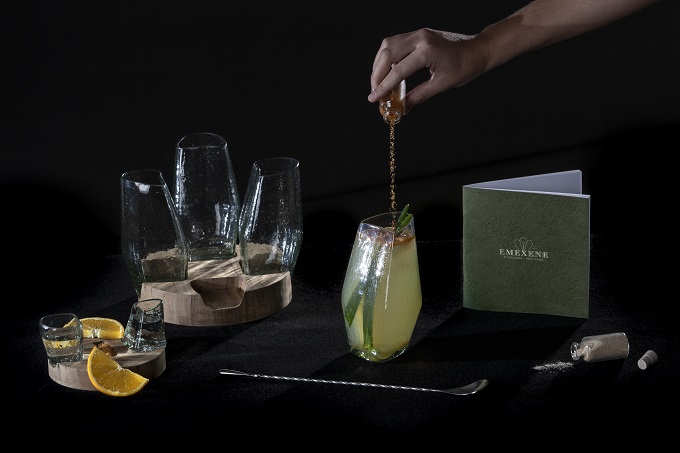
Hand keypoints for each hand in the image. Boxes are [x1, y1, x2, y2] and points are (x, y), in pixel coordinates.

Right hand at [367, 28, 486, 114]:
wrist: (477, 50)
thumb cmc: (464, 67)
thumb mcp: (441, 85)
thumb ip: (419, 96)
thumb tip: (403, 108)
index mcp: (427, 52)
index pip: (398, 71)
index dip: (383, 86)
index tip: (373, 98)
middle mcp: (420, 39)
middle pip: (387, 55)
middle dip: (376, 75)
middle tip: (374, 92)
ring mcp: (418, 34)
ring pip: (387, 46)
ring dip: (378, 64)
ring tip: (378, 82)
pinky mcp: (417, 34)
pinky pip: (394, 43)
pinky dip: (386, 57)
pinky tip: (386, 70)